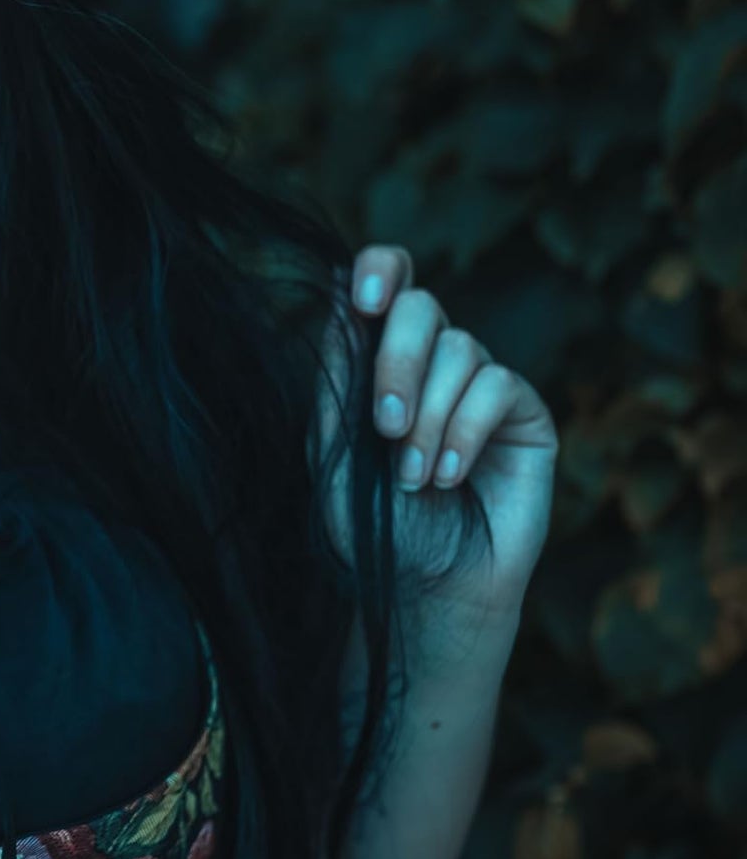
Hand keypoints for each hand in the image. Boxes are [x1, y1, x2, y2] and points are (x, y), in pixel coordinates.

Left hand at [314, 246, 558, 624]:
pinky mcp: (525, 416)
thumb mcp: (333, 451)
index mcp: (380, 357)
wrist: (423, 589)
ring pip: (461, 348)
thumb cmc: (371, 524)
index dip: (379, 269)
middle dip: (398, 361)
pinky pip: (498, 386)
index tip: (362, 300)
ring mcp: (480, 385)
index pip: (386, 281)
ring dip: (429, 416)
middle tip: (385, 427)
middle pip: (422, 306)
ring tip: (414, 478)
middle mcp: (433, 361)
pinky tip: (450, 477)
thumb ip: (338, 380)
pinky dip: (465, 430)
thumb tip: (337, 302)